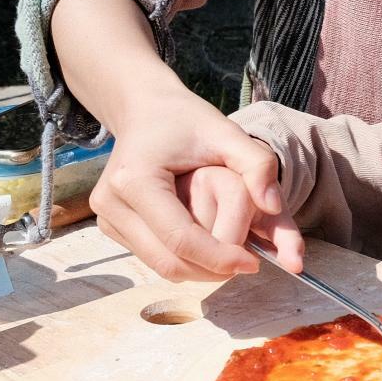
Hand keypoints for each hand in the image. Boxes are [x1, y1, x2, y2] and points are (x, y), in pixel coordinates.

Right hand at [90, 90, 300, 281]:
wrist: (145, 110)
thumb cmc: (186, 121)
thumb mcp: (227, 133)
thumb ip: (258, 165)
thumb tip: (274, 206)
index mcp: (135, 179)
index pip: (181, 239)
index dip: (220, 258)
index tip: (254, 263)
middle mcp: (112, 203)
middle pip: (169, 262)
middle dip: (213, 270)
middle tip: (248, 262)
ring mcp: (107, 218)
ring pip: (161, 267)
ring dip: (201, 269)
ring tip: (232, 253)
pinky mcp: (110, 227)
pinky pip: (154, 258)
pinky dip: (186, 260)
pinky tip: (208, 244)